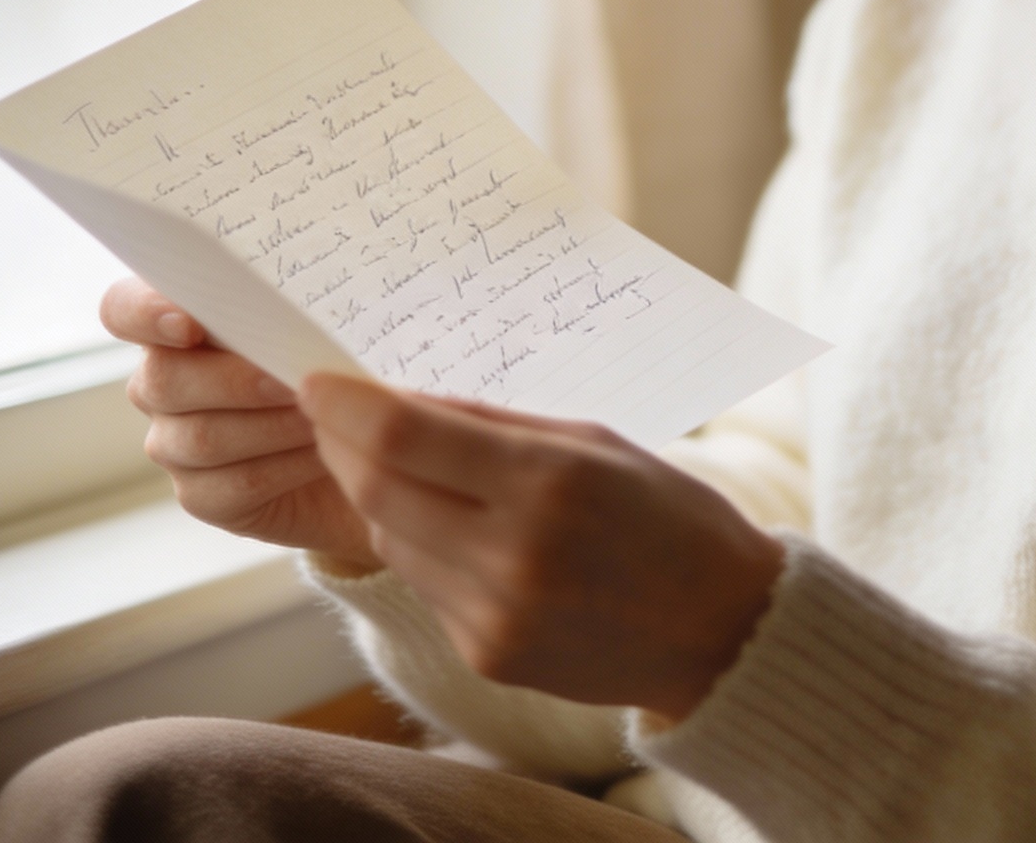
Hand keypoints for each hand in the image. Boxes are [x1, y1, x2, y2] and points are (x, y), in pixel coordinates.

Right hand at [101, 278, 377, 571]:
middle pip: (164, 379)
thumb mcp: (321, 316)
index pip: (123, 309)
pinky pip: (231, 485)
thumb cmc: (336, 354)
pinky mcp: (204, 495)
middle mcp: (163, 381)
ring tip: (326, 414)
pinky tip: (324, 451)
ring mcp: (176, 442)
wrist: (363, 435)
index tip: (189, 325)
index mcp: (177, 321)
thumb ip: (294, 303)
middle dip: (236, 379)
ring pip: (200, 437)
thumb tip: (302, 305)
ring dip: (272, 425)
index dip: (143, 313)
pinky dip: (285, 466)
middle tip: (294, 379)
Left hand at [300, 373, 784, 719]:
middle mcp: (512, 555)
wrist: (719, 628)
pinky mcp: (485, 655)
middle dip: (343, 444)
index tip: (316, 379)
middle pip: (378, 490)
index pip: (404, 439)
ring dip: (381, 493)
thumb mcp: (594, 441)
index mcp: (548, 483)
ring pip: (391, 537)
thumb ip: (495, 425)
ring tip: (402, 460)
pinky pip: (425, 582)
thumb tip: (404, 400)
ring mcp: (494, 616)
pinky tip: (457, 523)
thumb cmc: (667, 515)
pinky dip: (423, 542)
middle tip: (334, 411)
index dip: (346, 406)